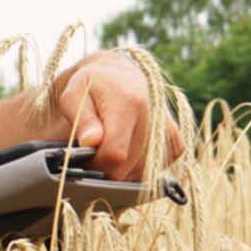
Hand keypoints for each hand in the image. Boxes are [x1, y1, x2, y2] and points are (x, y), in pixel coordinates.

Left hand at [50, 50, 183, 182]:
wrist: (120, 76)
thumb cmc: (92, 87)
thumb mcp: (74, 95)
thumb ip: (81, 119)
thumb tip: (90, 141)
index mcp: (129, 103)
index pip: (114, 154)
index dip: (95, 163)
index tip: (84, 157)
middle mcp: (154, 117)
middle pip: (127, 168)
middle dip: (106, 168)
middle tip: (93, 152)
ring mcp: (168, 132)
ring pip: (141, 174)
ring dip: (122, 169)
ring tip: (110, 147)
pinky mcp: (176, 143)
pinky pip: (156, 170)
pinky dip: (138, 168)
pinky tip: (128, 151)